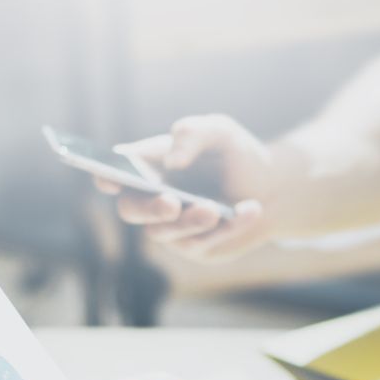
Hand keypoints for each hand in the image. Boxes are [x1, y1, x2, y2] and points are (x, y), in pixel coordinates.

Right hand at [96, 115, 277, 261]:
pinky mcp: (196, 248)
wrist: (273, 190)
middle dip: (149, 208)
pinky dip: (228, 226)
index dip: (107, 176)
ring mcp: (172, 227)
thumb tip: (173, 161)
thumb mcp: (221, 132)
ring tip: (215, 209)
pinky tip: (251, 209)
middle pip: (131, 210)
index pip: (118, 171)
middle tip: (172, 203)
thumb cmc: (237, 156)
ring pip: (164, 233)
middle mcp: (154, 198)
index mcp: (152, 165)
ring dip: (190, 221)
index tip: (108, 178)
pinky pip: (202, 243)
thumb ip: (193, 134)